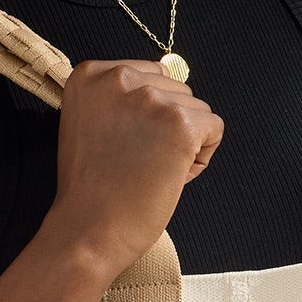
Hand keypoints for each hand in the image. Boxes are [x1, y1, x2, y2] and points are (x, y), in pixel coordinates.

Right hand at [41, 57, 222, 279]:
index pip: (150, 75)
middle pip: (176, 89)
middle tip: (136, 161)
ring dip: (184, 142)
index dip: (146, 116)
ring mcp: (151, 98)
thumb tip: (174, 72)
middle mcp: (119, 77)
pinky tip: (170, 174)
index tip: (122, 143)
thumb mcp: (92, 123)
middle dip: (167, 126)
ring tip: (149, 170)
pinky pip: (214, 128)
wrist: (87, 229)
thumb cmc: (90, 188)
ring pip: (197, 109)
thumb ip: (123, 99)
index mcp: (91, 74)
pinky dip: (201, 155)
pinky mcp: (180, 123)